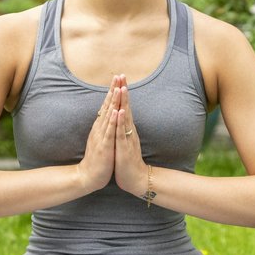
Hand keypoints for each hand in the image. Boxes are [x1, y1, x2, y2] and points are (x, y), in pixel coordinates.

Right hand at [77, 75, 119, 193]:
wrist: (88, 176)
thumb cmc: (97, 159)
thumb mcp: (100, 139)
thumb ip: (102, 127)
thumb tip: (105, 116)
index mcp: (100, 127)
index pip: (107, 105)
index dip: (112, 92)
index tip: (118, 79)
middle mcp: (100, 128)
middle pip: (107, 106)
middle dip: (113, 90)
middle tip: (118, 75)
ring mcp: (101, 136)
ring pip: (109, 115)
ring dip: (114, 101)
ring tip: (119, 88)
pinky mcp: (105, 146)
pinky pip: (110, 131)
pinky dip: (113, 121)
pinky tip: (117, 111)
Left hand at [114, 76, 147, 196]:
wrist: (136, 179)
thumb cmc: (128, 160)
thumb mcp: (124, 140)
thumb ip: (123, 128)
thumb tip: (122, 116)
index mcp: (126, 128)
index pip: (124, 106)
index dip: (121, 92)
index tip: (119, 78)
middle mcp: (129, 130)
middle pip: (126, 106)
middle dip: (123, 91)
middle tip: (122, 75)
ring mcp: (127, 138)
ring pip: (125, 117)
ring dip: (124, 102)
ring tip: (122, 88)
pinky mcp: (125, 147)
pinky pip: (122, 132)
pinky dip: (121, 122)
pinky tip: (120, 112)